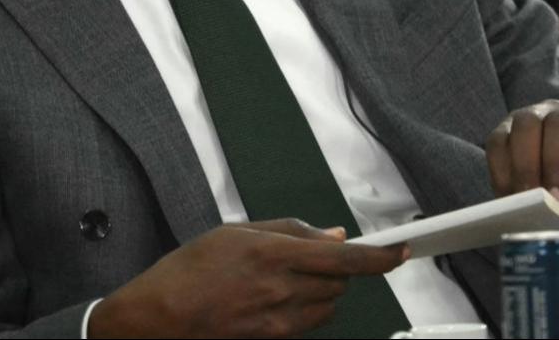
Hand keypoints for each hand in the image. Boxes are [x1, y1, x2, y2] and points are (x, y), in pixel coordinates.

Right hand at [87, 218, 408, 337]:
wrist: (159, 318)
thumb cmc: (188, 271)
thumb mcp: (235, 231)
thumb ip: (289, 230)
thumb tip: (330, 234)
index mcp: (274, 254)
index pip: (344, 258)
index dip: (378, 257)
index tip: (399, 252)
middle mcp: (283, 290)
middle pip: (340, 282)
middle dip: (338, 267)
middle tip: (312, 256)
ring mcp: (280, 321)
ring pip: (329, 305)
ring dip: (324, 289)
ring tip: (288, 277)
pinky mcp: (274, 339)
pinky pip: (310, 323)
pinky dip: (309, 308)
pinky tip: (280, 298)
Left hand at [486, 100, 558, 224]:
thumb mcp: (551, 190)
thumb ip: (536, 197)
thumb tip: (525, 213)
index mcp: (524, 128)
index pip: (500, 139)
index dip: (500, 169)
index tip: (509, 199)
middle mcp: (549, 113)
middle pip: (527, 122)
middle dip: (525, 162)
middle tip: (532, 198)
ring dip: (555, 164)